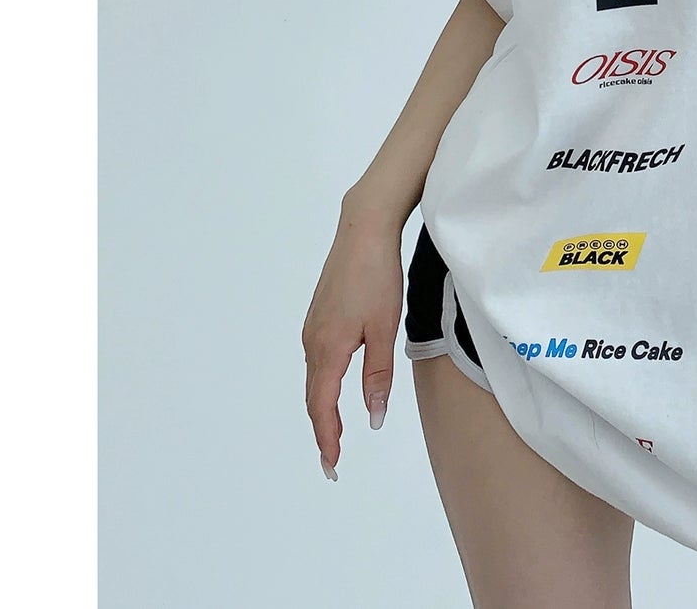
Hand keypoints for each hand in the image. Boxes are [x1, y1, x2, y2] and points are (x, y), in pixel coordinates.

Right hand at [302, 203, 405, 480]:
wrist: (364, 230)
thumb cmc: (378, 276)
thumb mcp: (384, 329)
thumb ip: (377, 376)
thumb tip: (373, 417)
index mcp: (328, 348)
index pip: (322, 406)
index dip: (327, 438)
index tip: (332, 465)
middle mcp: (313, 341)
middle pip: (314, 396)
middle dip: (322, 429)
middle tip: (332, 459)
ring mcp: (313, 326)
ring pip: (314, 377)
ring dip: (322, 406)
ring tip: (334, 431)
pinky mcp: (319, 315)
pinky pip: (317, 359)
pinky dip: (323, 382)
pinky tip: (334, 386)